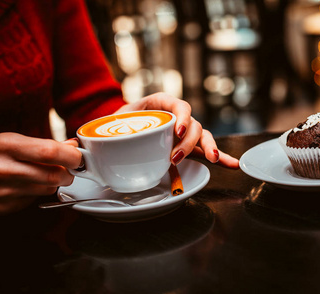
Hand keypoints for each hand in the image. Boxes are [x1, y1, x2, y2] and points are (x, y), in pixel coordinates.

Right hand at [0, 133, 81, 214]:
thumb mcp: (10, 140)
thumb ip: (43, 144)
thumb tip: (73, 146)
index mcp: (5, 145)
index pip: (49, 152)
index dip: (71, 156)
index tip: (78, 157)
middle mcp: (3, 168)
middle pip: (53, 175)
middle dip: (68, 173)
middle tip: (68, 169)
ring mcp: (3, 191)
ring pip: (48, 189)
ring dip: (54, 183)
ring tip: (45, 174)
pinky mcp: (4, 207)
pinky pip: (35, 200)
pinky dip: (38, 192)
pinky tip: (26, 185)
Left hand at [117, 92, 239, 168]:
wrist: (124, 127)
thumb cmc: (122, 121)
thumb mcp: (116, 120)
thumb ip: (110, 128)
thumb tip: (87, 144)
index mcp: (162, 103)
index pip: (178, 105)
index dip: (181, 117)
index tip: (176, 131)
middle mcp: (177, 116)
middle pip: (193, 124)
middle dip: (188, 141)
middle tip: (176, 157)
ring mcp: (186, 131)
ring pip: (203, 136)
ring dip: (208, 148)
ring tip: (212, 159)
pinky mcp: (189, 145)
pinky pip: (206, 149)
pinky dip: (221, 157)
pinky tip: (232, 165)